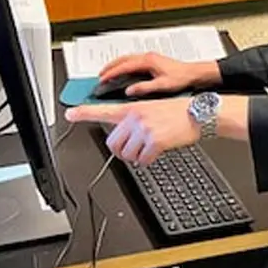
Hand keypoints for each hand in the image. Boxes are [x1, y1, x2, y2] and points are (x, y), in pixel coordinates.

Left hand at [65, 99, 198, 165]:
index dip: (84, 113)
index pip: (103, 110)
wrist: (198, 113)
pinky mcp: (155, 141)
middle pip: (113, 144)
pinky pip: (142, 160)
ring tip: (149, 147)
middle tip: (132, 150)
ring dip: (136, 156)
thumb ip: (134, 118)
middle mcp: (136, 118)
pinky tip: (156, 152)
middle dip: (121, 151)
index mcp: (133, 108)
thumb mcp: (152, 107)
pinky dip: (147, 160)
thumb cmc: (178, 111)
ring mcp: (144, 129)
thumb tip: (123, 137)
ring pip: (127, 154)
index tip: (69, 114)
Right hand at [98, 51, 216, 97]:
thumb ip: (145, 88)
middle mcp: (148, 57)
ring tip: (107, 72)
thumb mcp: (162, 85)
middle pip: (123, 59)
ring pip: (127, 58)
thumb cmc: (181, 77)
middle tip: (100, 75)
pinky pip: (133, 59)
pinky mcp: (152, 60)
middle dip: (110, 67)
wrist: (193, 73)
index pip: (124, 66)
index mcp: (148, 61)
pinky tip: (123, 71)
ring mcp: (150, 57)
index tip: (102, 79)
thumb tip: (129, 91)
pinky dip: (124, 64)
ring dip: (116, 64)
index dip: (111, 73)